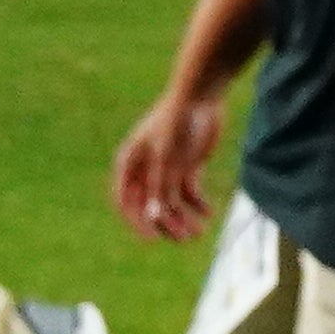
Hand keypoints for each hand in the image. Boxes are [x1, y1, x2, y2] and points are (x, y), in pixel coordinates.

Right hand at [111, 84, 228, 239]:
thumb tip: (153, 217)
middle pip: (150, 207)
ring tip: (199, 232)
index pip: (125, 202)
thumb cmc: (177, 121)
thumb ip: (160, 184)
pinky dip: (198, 204)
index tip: (153, 238)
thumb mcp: (167, 154)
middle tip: (184, 238)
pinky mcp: (186, 167)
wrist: (200, 95)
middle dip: (166, 224)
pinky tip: (208, 212)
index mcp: (130, 164)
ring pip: (171, 203)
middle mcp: (145, 170)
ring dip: (183, 219)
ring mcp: (165, 169)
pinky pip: (188, 193)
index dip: (137, 222)